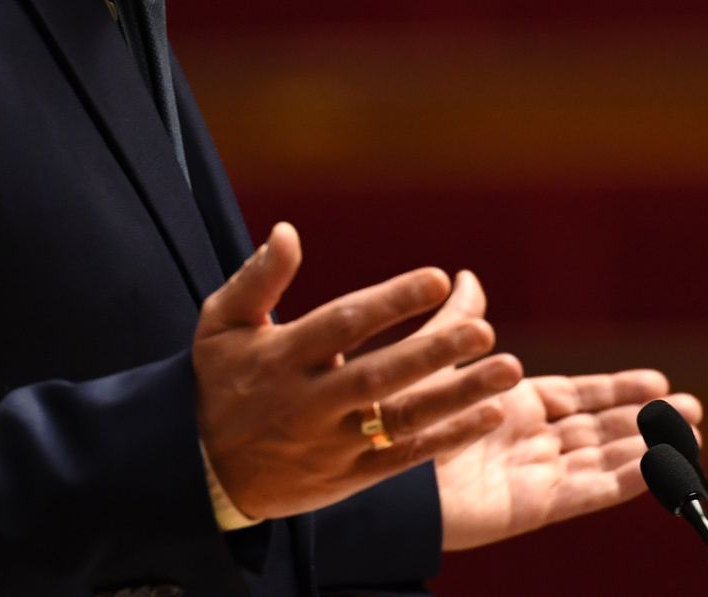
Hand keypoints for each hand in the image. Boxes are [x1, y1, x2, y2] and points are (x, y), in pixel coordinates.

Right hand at [191, 223, 524, 519]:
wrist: (200, 472)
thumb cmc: (219, 383)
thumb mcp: (221, 325)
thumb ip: (258, 279)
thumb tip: (288, 231)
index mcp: (282, 358)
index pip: (342, 325)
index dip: (390, 301)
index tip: (438, 278)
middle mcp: (309, 401)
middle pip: (378, 376)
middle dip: (434, 353)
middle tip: (485, 331)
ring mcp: (331, 442)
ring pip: (401, 420)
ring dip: (458, 396)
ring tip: (508, 370)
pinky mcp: (348, 476)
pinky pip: (403, 458)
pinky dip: (448, 438)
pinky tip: (488, 413)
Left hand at [414, 272, 704, 549]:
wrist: (373, 468)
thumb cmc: (393, 414)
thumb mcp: (432, 358)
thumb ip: (458, 323)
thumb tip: (468, 278)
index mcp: (507, 404)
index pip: (576, 396)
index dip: (617, 389)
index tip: (660, 381)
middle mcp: (524, 441)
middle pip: (599, 430)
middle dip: (646, 420)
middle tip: (693, 410)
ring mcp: (530, 475)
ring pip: (602, 460)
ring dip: (648, 448)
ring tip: (693, 438)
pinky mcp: (529, 506)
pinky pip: (587, 491)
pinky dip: (626, 479)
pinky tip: (659, 466)